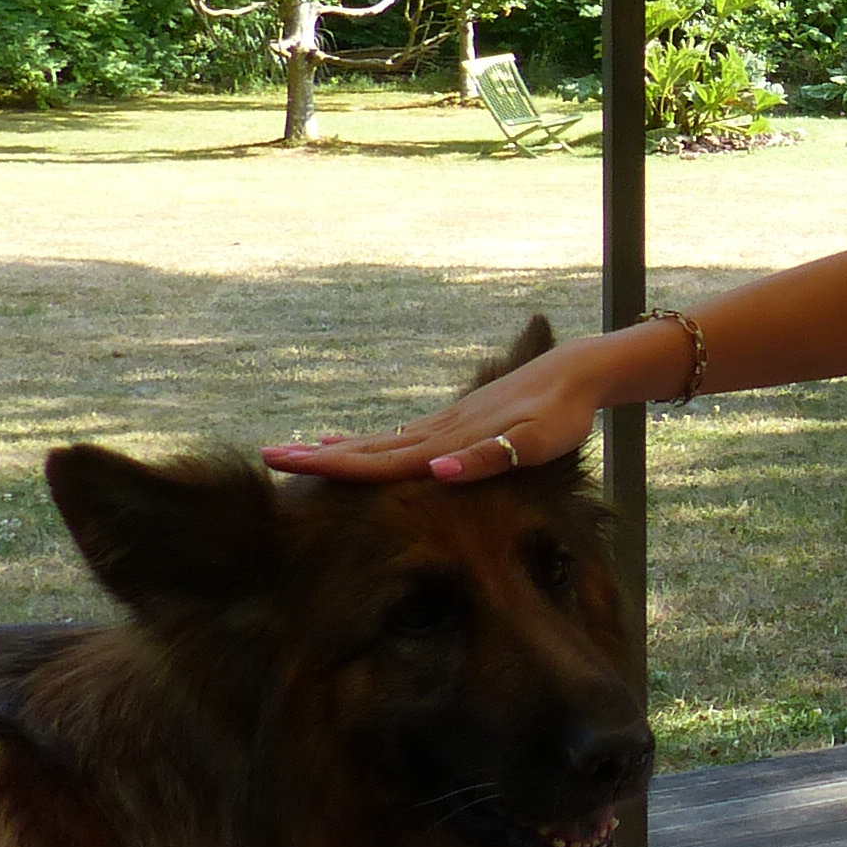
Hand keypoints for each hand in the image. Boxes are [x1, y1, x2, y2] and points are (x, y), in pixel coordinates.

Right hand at [263, 330, 629, 483]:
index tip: (287, 463)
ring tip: (295, 454)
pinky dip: (368, 443)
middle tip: (268, 459)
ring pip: (381, 441)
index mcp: (452, 441)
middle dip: (318, 458)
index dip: (335, 466)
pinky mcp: (454, 422)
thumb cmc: (563, 415)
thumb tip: (437, 472)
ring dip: (337, 451)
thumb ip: (490, 458)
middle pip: (370, 448)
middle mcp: (439, 432)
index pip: (383, 459)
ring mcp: (444, 425)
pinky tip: (349, 443)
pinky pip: (401, 437)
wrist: (578, 374)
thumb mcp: (537, 442)